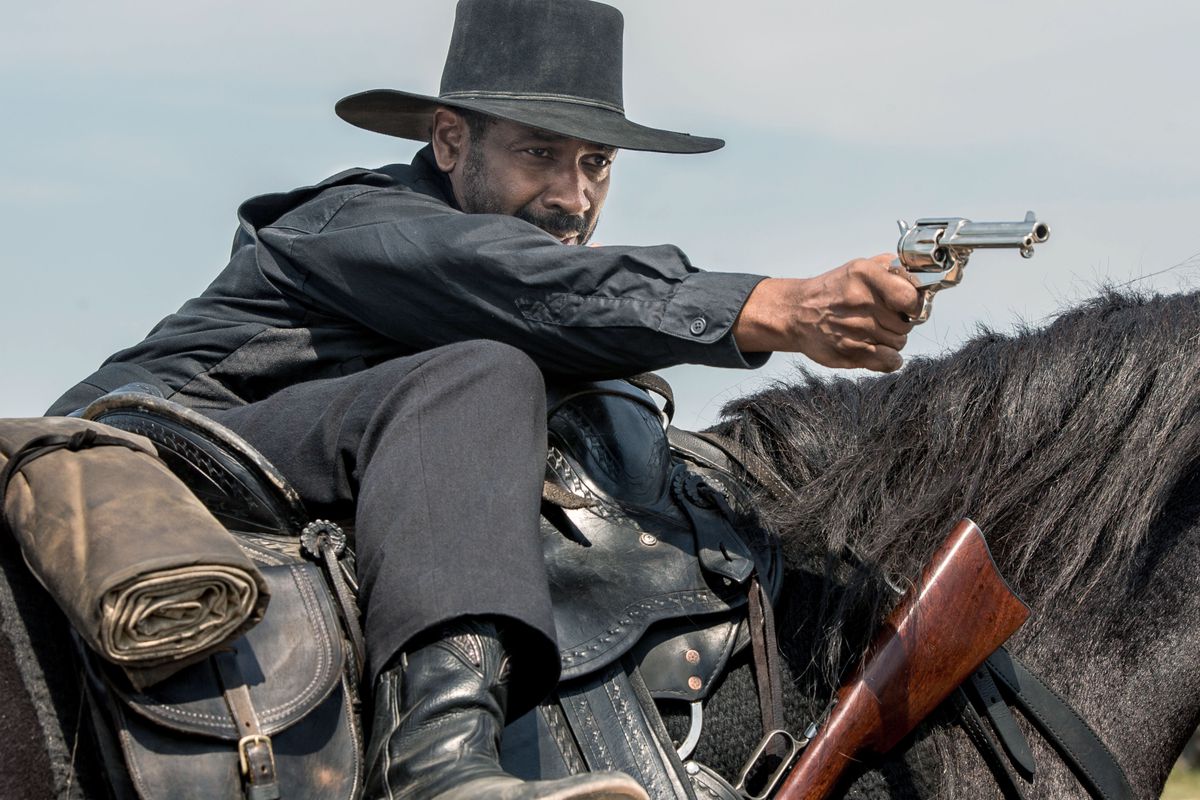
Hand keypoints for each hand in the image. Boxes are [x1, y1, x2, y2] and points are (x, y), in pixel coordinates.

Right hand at [732, 254, 921, 371]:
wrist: (796, 313)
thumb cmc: (831, 291)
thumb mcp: (858, 267)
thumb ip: (889, 267)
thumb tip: (918, 274)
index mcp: (865, 276)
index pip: (911, 298)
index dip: (914, 305)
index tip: (907, 307)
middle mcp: (861, 301)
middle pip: (907, 324)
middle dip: (900, 323)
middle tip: (883, 319)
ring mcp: (856, 329)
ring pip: (899, 343)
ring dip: (891, 340)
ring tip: (873, 332)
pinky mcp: (851, 352)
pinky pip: (890, 361)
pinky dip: (889, 359)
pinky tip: (878, 350)